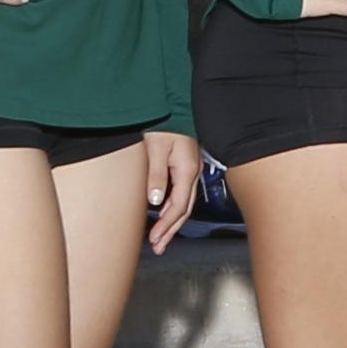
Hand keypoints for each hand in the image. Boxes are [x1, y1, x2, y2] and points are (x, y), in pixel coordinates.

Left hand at [140, 130, 206, 253]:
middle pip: (184, 209)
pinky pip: (180, 191)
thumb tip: (155, 202)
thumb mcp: (156, 149)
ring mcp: (189, 167)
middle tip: (158, 247)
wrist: (171, 101)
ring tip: (159, 236)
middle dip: (171, 230)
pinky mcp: (184, 163)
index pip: (178, 207)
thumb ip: (156, 176)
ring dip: (171, 220)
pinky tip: (163, 211)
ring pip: (183, 202)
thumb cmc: (164, 121)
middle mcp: (191, 171)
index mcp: (187, 170)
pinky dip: (172, 206)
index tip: (155, 240)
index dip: (167, 226)